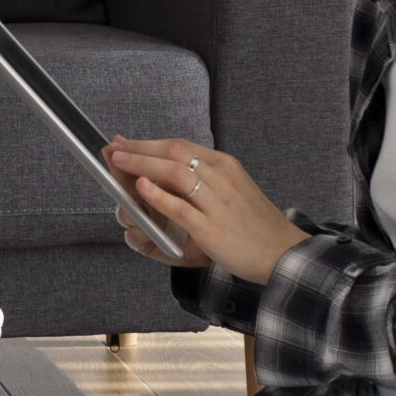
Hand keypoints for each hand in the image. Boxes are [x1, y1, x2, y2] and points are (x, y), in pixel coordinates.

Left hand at [102, 137, 309, 285]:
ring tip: (119, 164)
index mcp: (224, 165)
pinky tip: (140, 188)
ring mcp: (217, 202)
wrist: (282, 253)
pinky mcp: (212, 228)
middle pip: (173, 152)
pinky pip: (181, 207)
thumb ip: (201, 180)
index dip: (147, 143)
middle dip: (138, 149)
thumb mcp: (231, 190)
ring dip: (142, 165)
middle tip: (112, 150)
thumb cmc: (254, 224)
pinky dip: (158, 196)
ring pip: (175, 173)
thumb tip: (162, 174)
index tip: (123, 143)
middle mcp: (221, 178)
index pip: (179, 145)